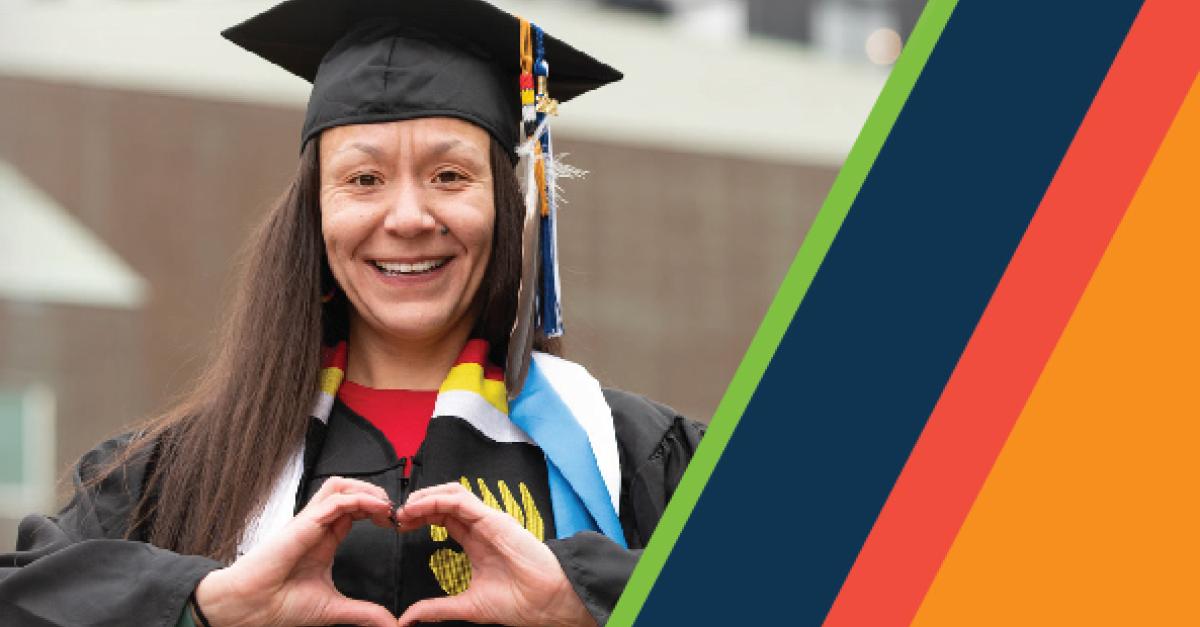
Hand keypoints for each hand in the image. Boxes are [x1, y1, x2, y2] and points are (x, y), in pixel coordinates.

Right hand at [193, 476, 397, 626]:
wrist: (251, 609)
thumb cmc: (280, 605)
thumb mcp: (333, 608)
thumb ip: (364, 613)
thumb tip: (390, 623)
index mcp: (324, 541)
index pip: (354, 511)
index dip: (377, 511)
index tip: (396, 525)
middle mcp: (317, 527)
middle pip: (348, 491)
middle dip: (376, 495)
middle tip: (395, 513)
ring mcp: (309, 523)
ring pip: (339, 486)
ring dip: (367, 490)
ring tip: (386, 506)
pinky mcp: (302, 524)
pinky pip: (334, 500)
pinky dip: (359, 499)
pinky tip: (377, 508)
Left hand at [394, 482, 596, 626]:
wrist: (546, 601)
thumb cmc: (519, 602)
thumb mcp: (467, 606)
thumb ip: (437, 608)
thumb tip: (408, 618)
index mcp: (476, 543)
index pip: (443, 518)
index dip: (420, 518)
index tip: (400, 527)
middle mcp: (481, 527)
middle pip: (444, 502)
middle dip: (418, 505)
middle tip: (397, 517)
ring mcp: (488, 520)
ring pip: (451, 494)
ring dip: (425, 497)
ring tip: (405, 510)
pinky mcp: (493, 518)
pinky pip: (460, 499)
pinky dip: (437, 499)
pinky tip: (419, 508)